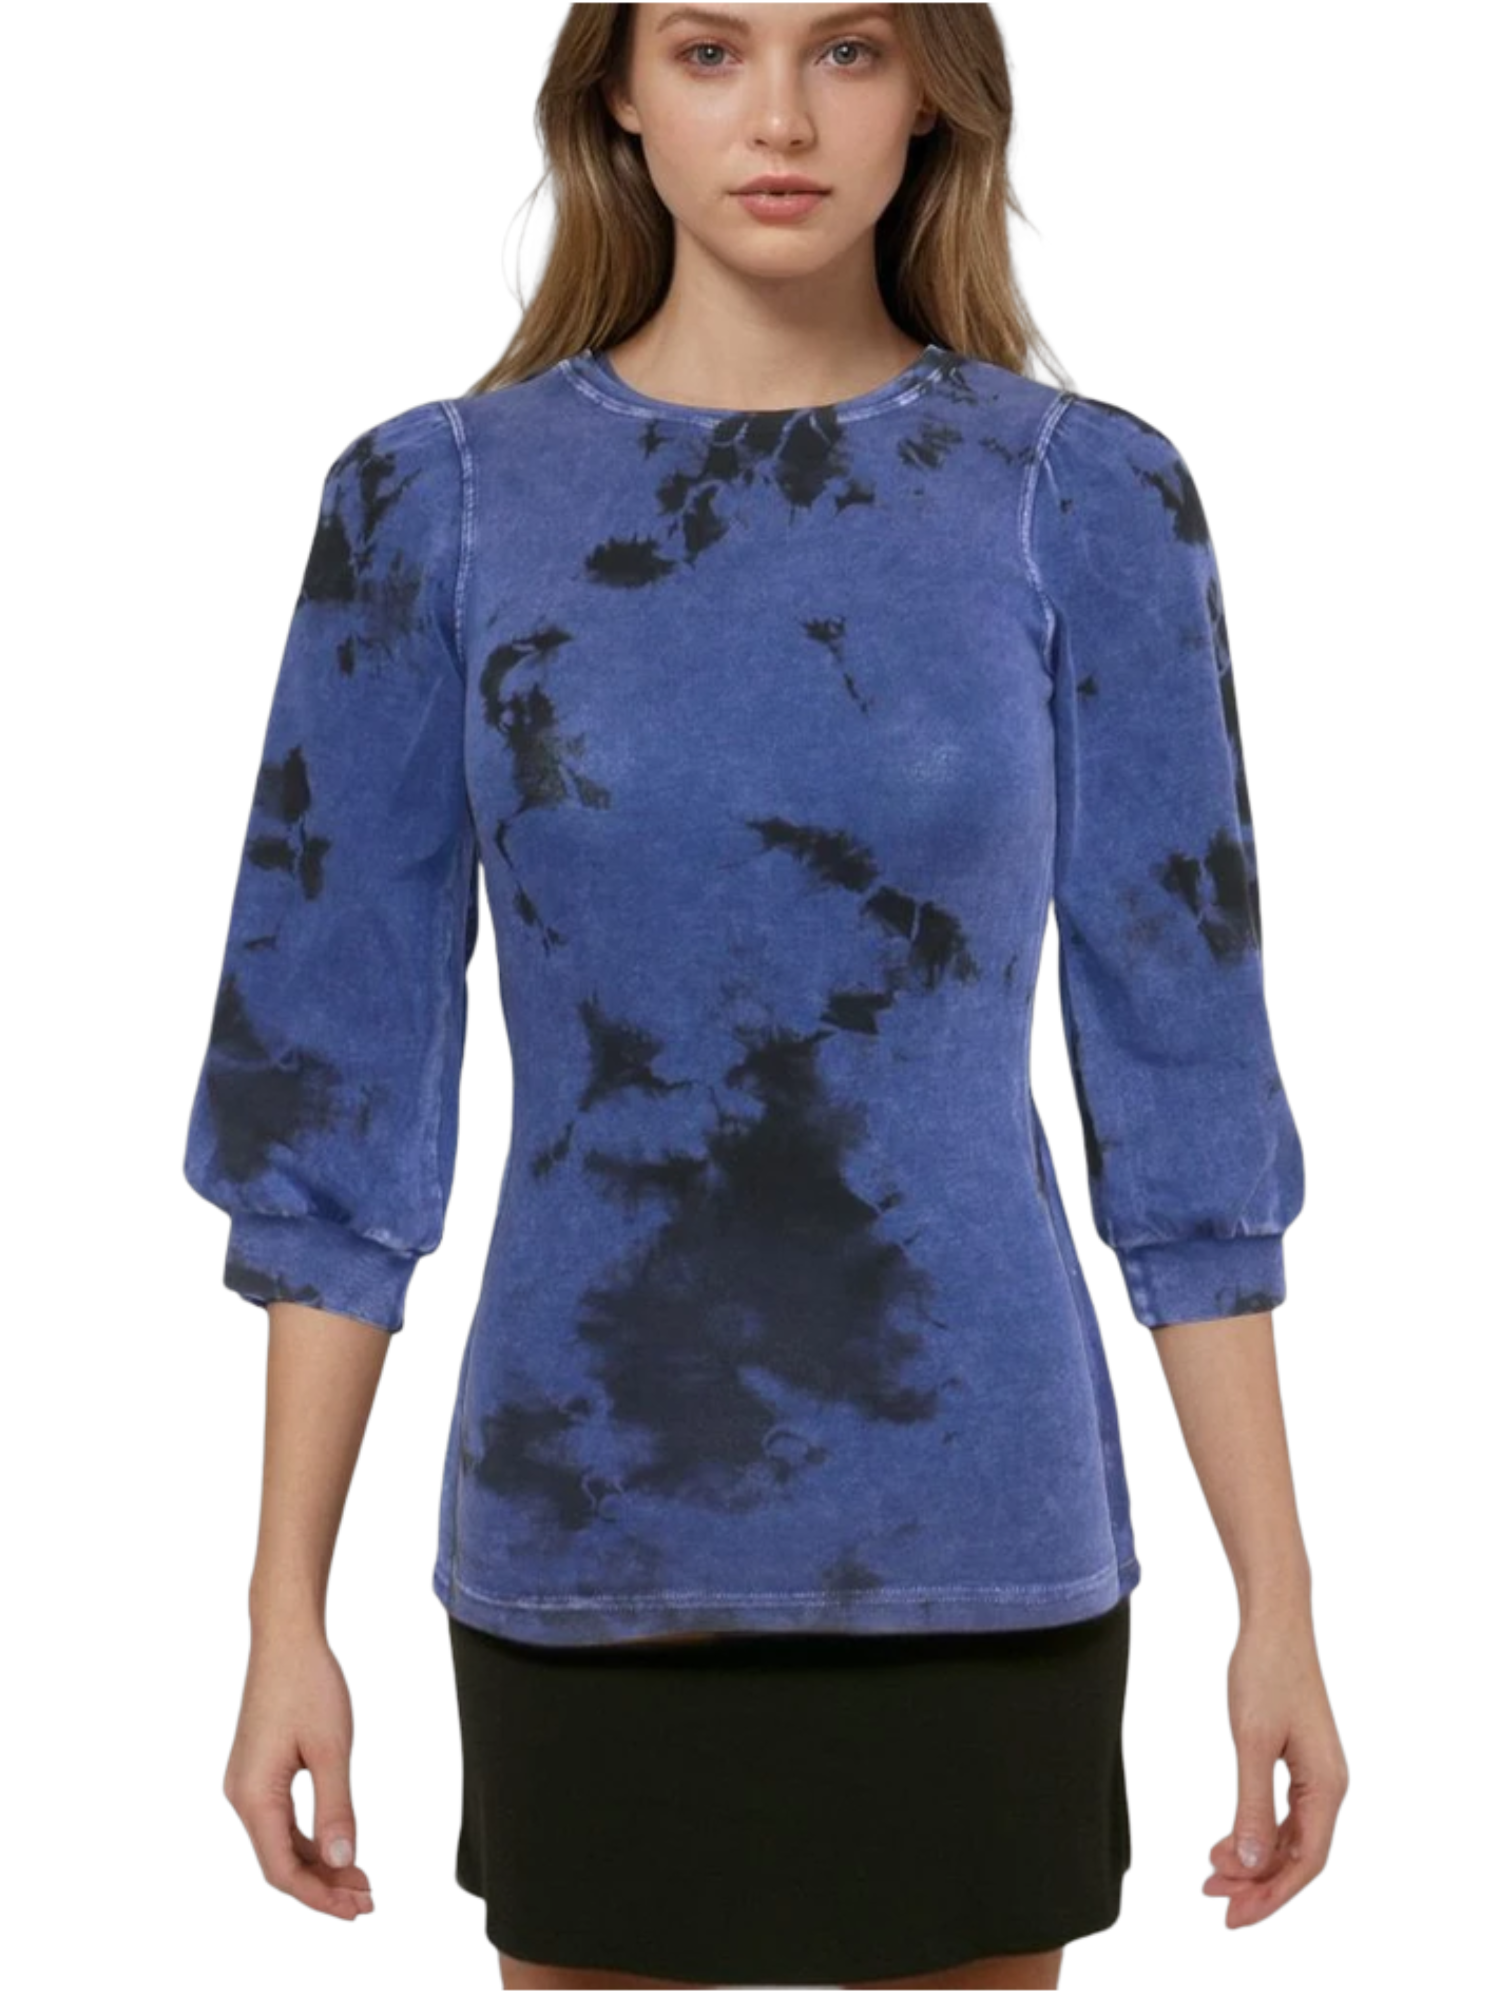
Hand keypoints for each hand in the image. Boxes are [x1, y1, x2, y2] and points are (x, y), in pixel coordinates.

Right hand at [223, 1621, 374, 1920]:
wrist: (286, 1637)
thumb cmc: (309, 1685)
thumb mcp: (332, 1748)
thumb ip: (336, 1808)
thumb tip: (343, 1861)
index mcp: (254, 1796)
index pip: (282, 1869)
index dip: (319, 1896)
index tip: (358, 1908)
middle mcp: (242, 1796)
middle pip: (280, 1862)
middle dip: (323, 1885)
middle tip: (368, 1899)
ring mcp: (247, 1784)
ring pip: (281, 1843)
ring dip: (319, 1863)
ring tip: (361, 1879)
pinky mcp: (257, 1772)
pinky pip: (281, 1820)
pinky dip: (309, 1838)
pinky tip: (339, 1845)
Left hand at [1204, 1606, 1348, 1925]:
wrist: (1275, 1622)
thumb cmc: (1265, 1672)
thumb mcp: (1252, 1741)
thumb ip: (1253, 1806)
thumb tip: (1254, 1866)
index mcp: (1327, 1786)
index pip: (1305, 1861)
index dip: (1272, 1895)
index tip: (1232, 1914)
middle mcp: (1330, 1786)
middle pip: (1299, 1856)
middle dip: (1258, 1883)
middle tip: (1212, 1897)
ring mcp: (1318, 1774)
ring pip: (1290, 1837)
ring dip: (1255, 1861)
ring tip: (1212, 1874)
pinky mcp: (1301, 1760)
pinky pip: (1285, 1814)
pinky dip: (1258, 1832)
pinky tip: (1229, 1842)